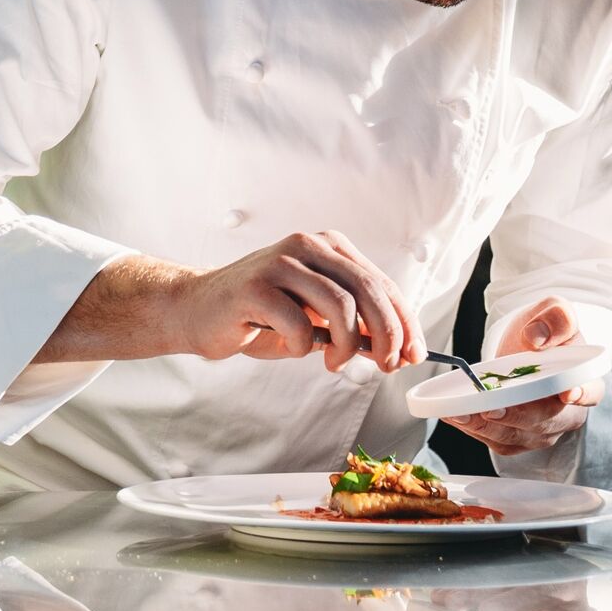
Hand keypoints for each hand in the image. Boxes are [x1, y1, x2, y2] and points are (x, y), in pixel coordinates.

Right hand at [174, 229, 421, 373]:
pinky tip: (296, 349)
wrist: (196, 310)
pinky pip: (298, 322)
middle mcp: (307, 245)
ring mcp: (281, 262)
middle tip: (387, 365)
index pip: (380, 282)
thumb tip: (394, 348)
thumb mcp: (313, 318)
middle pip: (367, 289)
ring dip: (347, 344)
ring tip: (335, 363)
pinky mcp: (256, 286)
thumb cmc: (259, 316)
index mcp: (328, 246)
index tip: (415, 353)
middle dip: (387, 334)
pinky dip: (305, 346)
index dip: (404, 320)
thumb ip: (351, 325)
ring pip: (340, 304)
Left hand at [460, 297, 601, 454]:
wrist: (526, 345)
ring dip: (488, 428)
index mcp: (584, 380)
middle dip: (517, 417)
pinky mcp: (519, 437)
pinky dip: (477, 432)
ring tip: (460, 413)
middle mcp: (568, 412)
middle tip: (490, 409)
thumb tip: (536, 339)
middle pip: (547, 422)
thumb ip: (555, 318)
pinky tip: (457, 417)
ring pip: (519, 436)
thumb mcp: (554, 312)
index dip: (581, 395)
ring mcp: (543, 429)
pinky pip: (500, 441)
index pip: (590, 392)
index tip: (567, 394)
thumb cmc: (545, 332)